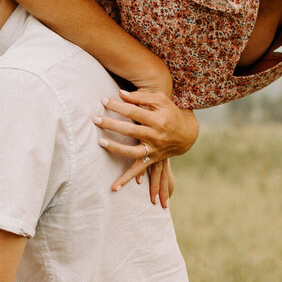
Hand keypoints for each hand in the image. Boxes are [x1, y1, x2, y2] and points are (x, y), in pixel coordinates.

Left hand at [93, 88, 198, 205]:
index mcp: (158, 119)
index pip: (133, 111)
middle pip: (130, 130)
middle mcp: (156, 136)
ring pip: (132, 151)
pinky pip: (137, 171)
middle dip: (111, 124)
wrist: (186, 134)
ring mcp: (153, 150)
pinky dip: (126, 180)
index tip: (103, 101)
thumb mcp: (160, 100)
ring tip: (101, 142)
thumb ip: (141, 97)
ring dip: (116, 148)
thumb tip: (120, 94)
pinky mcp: (151, 160)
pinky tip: (114, 188)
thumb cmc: (170, 112)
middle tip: (95, 119)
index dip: (117, 106)